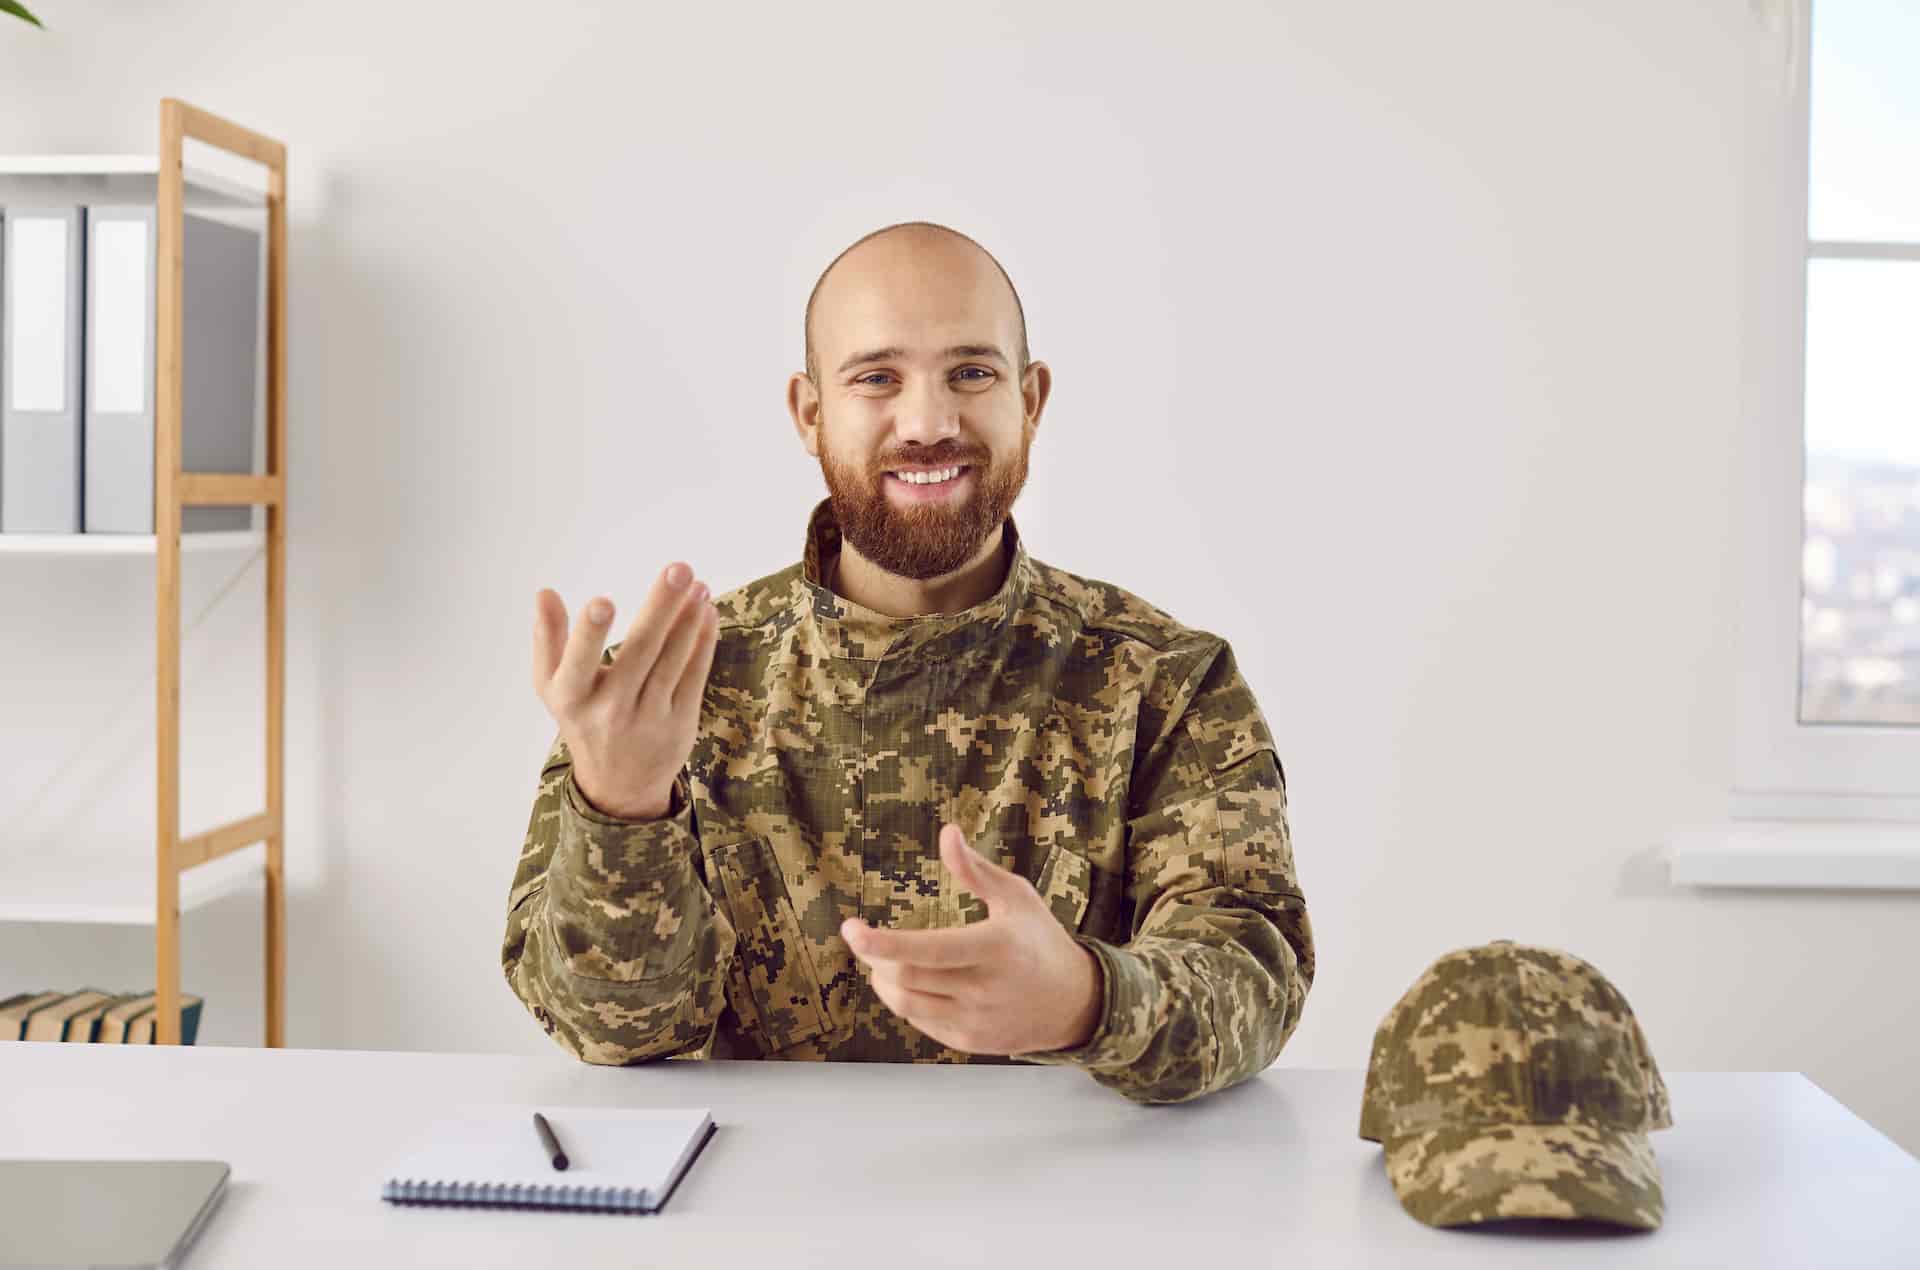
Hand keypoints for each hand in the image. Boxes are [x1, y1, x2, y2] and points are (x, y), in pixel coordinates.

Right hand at [531, 562, 719, 820]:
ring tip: (698, 584)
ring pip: (673, 660)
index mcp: (571, 697)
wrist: (618, 784)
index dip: (589, 635)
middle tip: (679, 569)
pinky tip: (706, 612)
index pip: (579, 663)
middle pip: (640, 651)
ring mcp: (648, 718)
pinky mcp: (680, 723)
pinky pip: (694, 675)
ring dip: (689, 617)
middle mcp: (610, 710)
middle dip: (661, 607)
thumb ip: (548, 638)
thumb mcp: (553, 686)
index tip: (602, 602)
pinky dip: (702, 641)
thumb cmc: (582, 717)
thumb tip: (544, 592)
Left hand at [842, 825, 1102, 1055]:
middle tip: (864, 938)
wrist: (1073, 1003)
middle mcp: (983, 989)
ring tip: (885, 959)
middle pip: (905, 977)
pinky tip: (913, 981)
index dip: (881, 943)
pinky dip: (903, 998)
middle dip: (875, 956)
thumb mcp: (1016, 896)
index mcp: (995, 948)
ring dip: (882, 978)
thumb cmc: (1039, 939)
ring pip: (904, 1003)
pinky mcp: (967, 1041)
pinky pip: (918, 1020)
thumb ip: (975, 869)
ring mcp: (974, 1020)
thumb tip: (947, 832)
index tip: (850, 929)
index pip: (925, 951)